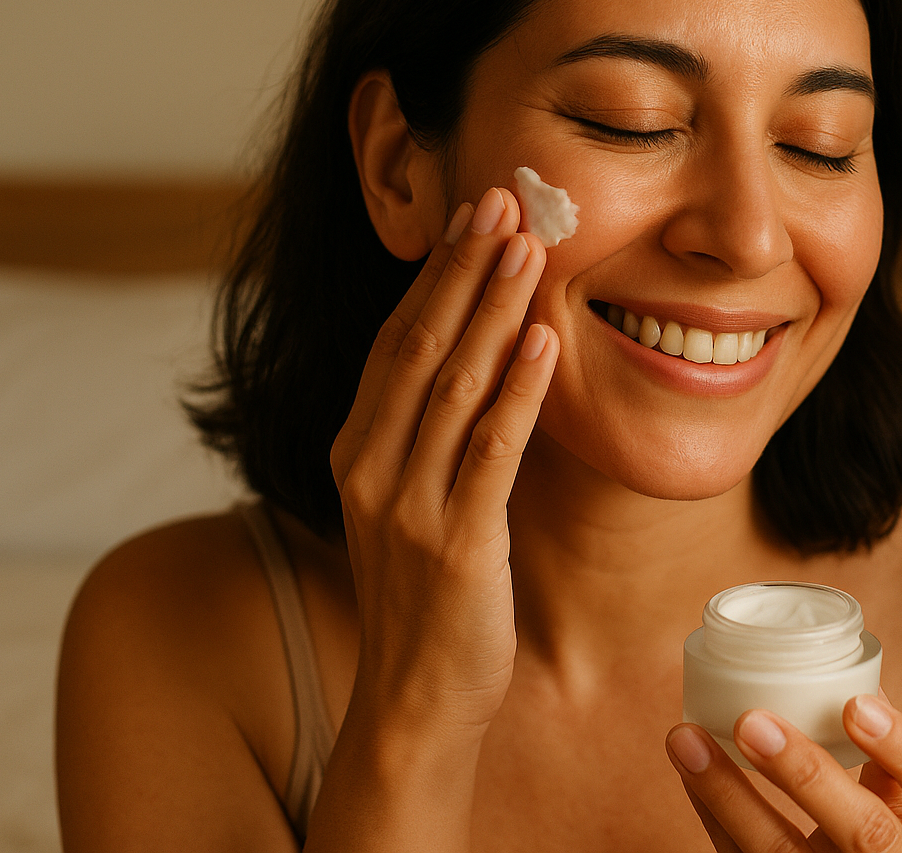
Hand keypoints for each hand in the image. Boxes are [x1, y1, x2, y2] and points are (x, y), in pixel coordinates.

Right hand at [328, 186, 555, 743]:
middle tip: (504, 201)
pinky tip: (542, 341)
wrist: (414, 701)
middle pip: (421, 346)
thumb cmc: (427, 599)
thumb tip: (478, 359)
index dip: (437, 274)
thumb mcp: (413, 503)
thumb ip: (432, 434)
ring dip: (492, 310)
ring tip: (529, 248)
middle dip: (465, 269)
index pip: (399, 341)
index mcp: (358, 450)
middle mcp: (372, 467)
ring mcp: (408, 506)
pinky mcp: (456, 544)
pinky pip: (490, 451)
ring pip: (454, 386)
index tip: (473, 215)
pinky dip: (517, 392)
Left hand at [666, 693, 901, 852]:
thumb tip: (859, 686)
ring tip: (685, 737)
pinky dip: (712, 811)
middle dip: (806, 775)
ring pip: (780, 852)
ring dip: (726, 790)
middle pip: (865, 834)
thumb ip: (892, 773)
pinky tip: (690, 769)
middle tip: (751, 720)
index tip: (855, 703)